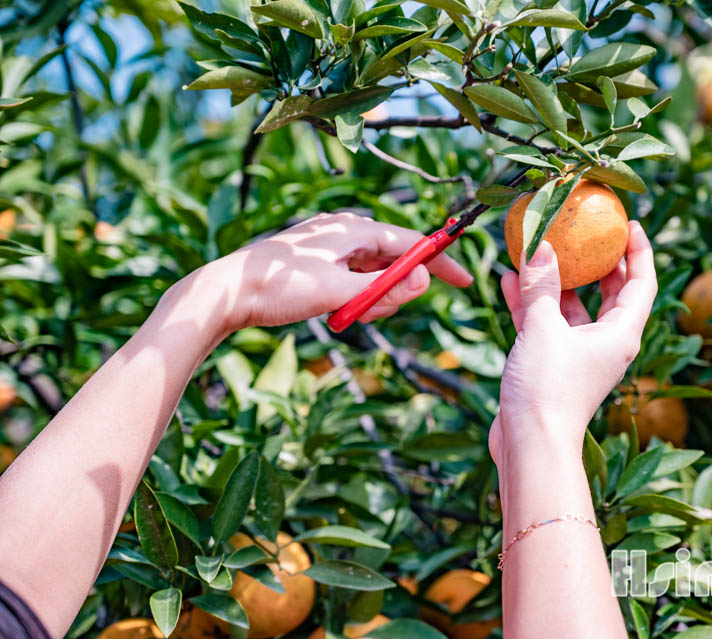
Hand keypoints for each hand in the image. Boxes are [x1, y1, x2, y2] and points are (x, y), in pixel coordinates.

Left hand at [202, 213, 472, 332]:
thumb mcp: (337, 292)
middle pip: (394, 259)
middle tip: (374, 313)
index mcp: (353, 229)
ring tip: (349, 315)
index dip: (440, 263)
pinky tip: (340, 312)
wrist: (227, 292)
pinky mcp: (319, 263)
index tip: (464, 281)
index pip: (411, 243)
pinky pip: (355, 279)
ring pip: (374, 273)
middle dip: (395, 289)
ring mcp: (331, 247)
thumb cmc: (279, 287)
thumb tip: (424, 281)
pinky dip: (358, 297)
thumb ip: (383, 288)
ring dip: (374, 298)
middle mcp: (345, 232)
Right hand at [489, 221, 656, 463]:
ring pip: (571, 308)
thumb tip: (540, 247)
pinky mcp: (552, 365)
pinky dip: (530, 303)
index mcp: (620, 334)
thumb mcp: (543, 329)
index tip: (630, 225)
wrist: (531, 444)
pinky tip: (509, 279)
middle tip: (588, 233)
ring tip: (538, 249)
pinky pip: (545, 324)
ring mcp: (578, 355)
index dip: (640, 252)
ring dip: (554, 281)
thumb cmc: (549, 390)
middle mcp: (605, 343)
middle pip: (610, 294)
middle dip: (598, 263)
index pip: (641, 284)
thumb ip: (541, 286)